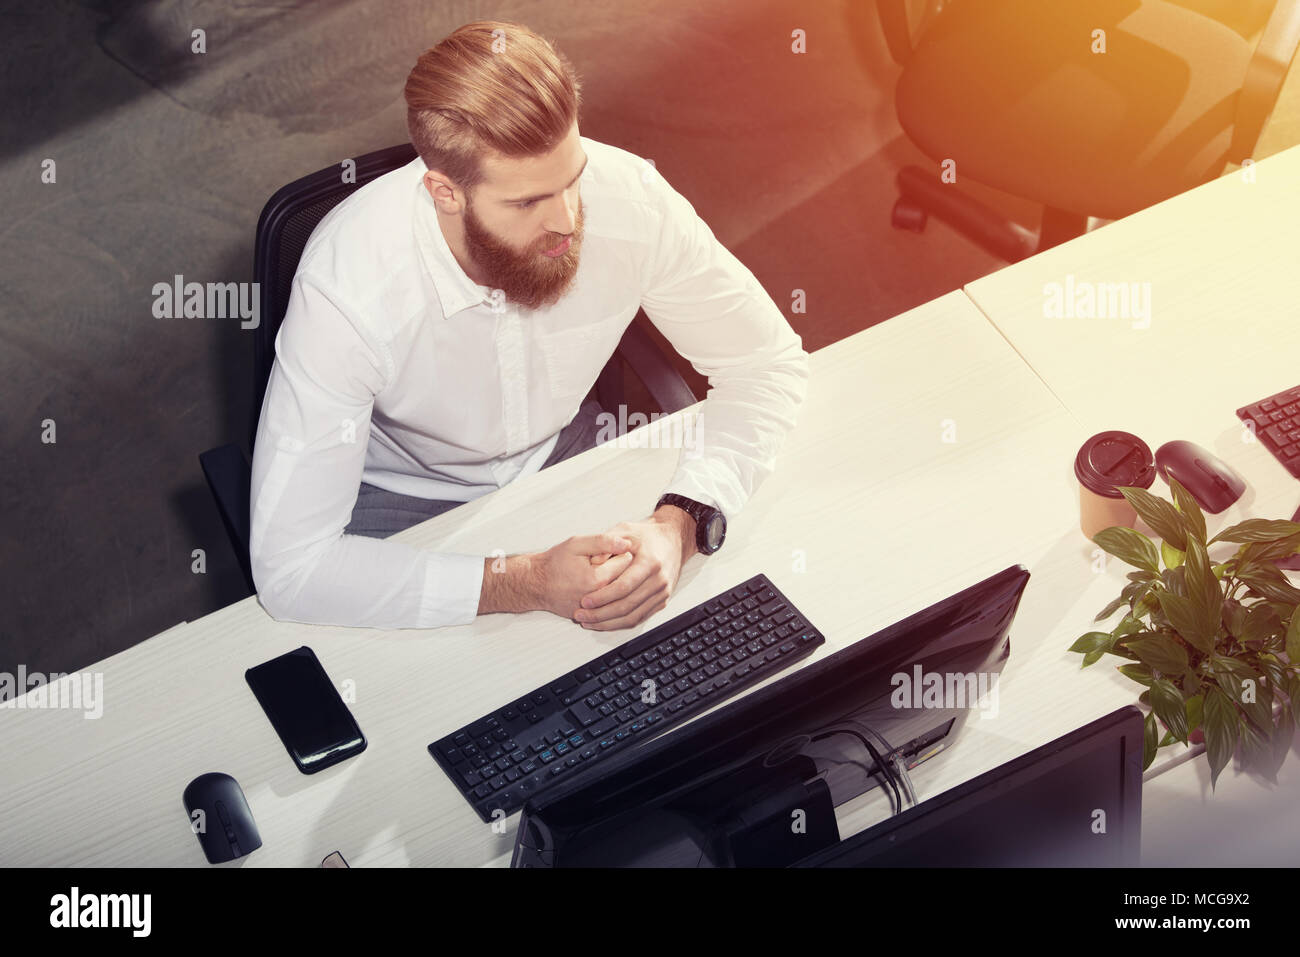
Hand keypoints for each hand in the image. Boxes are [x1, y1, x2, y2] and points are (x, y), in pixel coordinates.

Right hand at [528, 534, 636, 619]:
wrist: (536, 584)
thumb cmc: (554, 564)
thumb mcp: (577, 545)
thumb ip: (603, 542)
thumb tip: (627, 544)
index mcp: (598, 579)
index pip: (627, 560)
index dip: (616, 552)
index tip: (603, 552)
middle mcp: (599, 598)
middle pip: (625, 577)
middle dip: (615, 567)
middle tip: (598, 563)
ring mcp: (595, 610)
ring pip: (618, 591)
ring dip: (611, 580)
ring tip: (593, 574)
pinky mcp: (592, 616)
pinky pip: (609, 602)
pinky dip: (604, 593)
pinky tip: (590, 586)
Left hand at [574, 507, 696, 630]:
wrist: (672, 540)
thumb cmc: (646, 535)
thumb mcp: (624, 530)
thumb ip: (607, 544)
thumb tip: (594, 561)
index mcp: (650, 562)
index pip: (624, 586)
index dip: (602, 597)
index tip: (585, 601)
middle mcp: (659, 580)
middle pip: (627, 605)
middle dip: (601, 614)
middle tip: (581, 615)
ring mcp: (662, 593)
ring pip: (633, 617)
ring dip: (608, 623)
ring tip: (588, 622)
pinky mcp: (662, 601)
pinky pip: (639, 618)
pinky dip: (620, 623)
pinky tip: (604, 622)